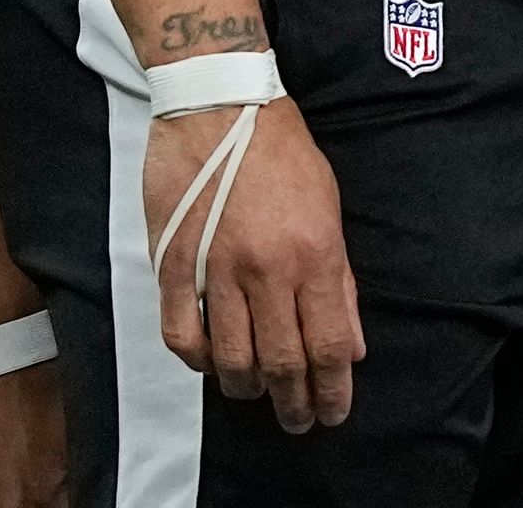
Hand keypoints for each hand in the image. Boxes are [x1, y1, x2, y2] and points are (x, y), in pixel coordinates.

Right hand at [144, 99, 364, 431]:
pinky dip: (198, 361)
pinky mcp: (172, 264)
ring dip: (247, 389)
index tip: (333, 411)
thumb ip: (340, 280)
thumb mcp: (330, 208)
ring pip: (231, 358)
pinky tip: (211, 362)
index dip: (334, 389)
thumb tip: (350, 342)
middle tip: (298, 420)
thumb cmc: (282, 151)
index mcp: (314, 254)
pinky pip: (181, 336)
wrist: (220, 104)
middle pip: (282, 362)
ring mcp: (215, 269)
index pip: (330, 344)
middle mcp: (267, 269)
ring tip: (255, 394)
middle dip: (294, 403)